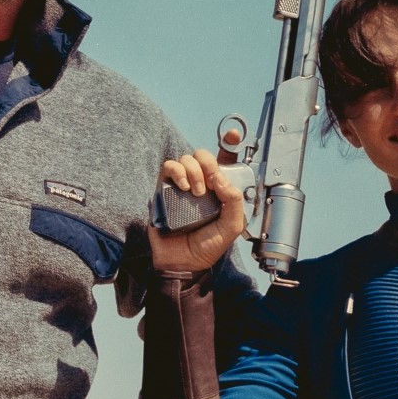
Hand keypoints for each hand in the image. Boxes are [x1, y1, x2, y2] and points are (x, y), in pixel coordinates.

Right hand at [148, 134, 247, 272]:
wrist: (183, 263)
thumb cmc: (206, 246)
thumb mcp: (231, 226)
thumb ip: (234, 201)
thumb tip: (221, 177)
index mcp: (218, 190)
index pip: (224, 162)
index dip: (228, 145)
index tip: (231, 135)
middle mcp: (200, 184)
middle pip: (203, 155)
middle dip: (208, 162)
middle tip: (210, 180)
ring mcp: (181, 185)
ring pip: (186, 159)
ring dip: (194, 171)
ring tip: (196, 193)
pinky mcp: (164, 189)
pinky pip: (169, 168)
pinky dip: (177, 172)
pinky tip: (183, 187)